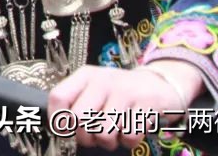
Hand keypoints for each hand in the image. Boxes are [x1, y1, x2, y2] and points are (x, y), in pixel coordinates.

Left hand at [48, 62, 203, 150]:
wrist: (159, 83)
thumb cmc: (119, 91)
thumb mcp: (95, 88)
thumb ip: (76, 102)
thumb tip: (58, 127)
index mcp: (86, 76)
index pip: (58, 97)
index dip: (57, 120)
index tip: (65, 131)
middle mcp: (103, 80)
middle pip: (79, 118)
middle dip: (84, 136)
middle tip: (93, 137)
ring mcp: (126, 91)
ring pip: (103, 131)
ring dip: (108, 142)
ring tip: (114, 135)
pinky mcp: (147, 104)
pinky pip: (129, 135)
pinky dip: (128, 141)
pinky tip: (130, 132)